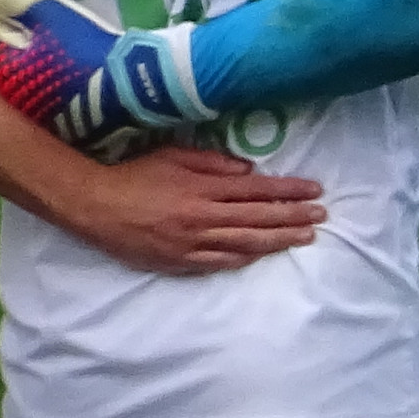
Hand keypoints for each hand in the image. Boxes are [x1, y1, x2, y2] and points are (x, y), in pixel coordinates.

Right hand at [52, 139, 324, 275]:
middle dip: (294, 217)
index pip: (258, 190)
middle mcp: (204, 216)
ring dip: (279, 240)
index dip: (289, 191)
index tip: (315, 191)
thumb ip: (214, 162)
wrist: (96, 206)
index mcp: (204, 188)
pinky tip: (264, 255)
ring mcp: (194, 243)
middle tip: (322, 216)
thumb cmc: (135, 175)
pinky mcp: (182, 262)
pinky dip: (246, 258)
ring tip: (305, 237)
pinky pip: (221, 262)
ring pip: (247, 243)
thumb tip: (249, 173)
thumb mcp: (174, 155)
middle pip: (259, 218)